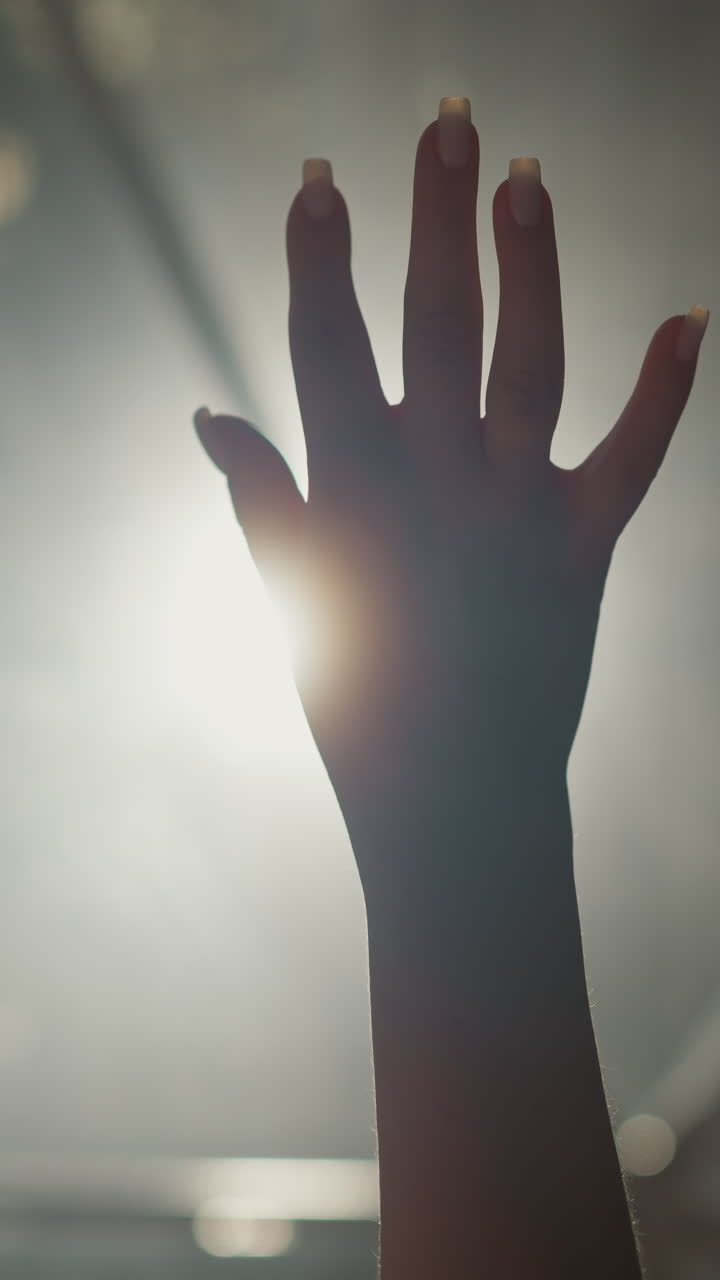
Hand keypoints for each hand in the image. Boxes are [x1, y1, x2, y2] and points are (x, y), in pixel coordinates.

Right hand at [196, 101, 706, 883]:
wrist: (450, 798)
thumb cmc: (357, 698)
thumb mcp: (292, 594)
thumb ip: (257, 495)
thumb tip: (206, 413)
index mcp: (348, 490)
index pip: (325, 344)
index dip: (318, 254)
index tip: (318, 177)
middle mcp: (432, 484)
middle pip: (434, 323)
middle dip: (436, 217)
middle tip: (448, 124)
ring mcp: (511, 510)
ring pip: (527, 362)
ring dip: (532, 266)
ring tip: (530, 180)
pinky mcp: (580, 547)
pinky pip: (628, 454)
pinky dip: (663, 388)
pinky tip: (689, 316)